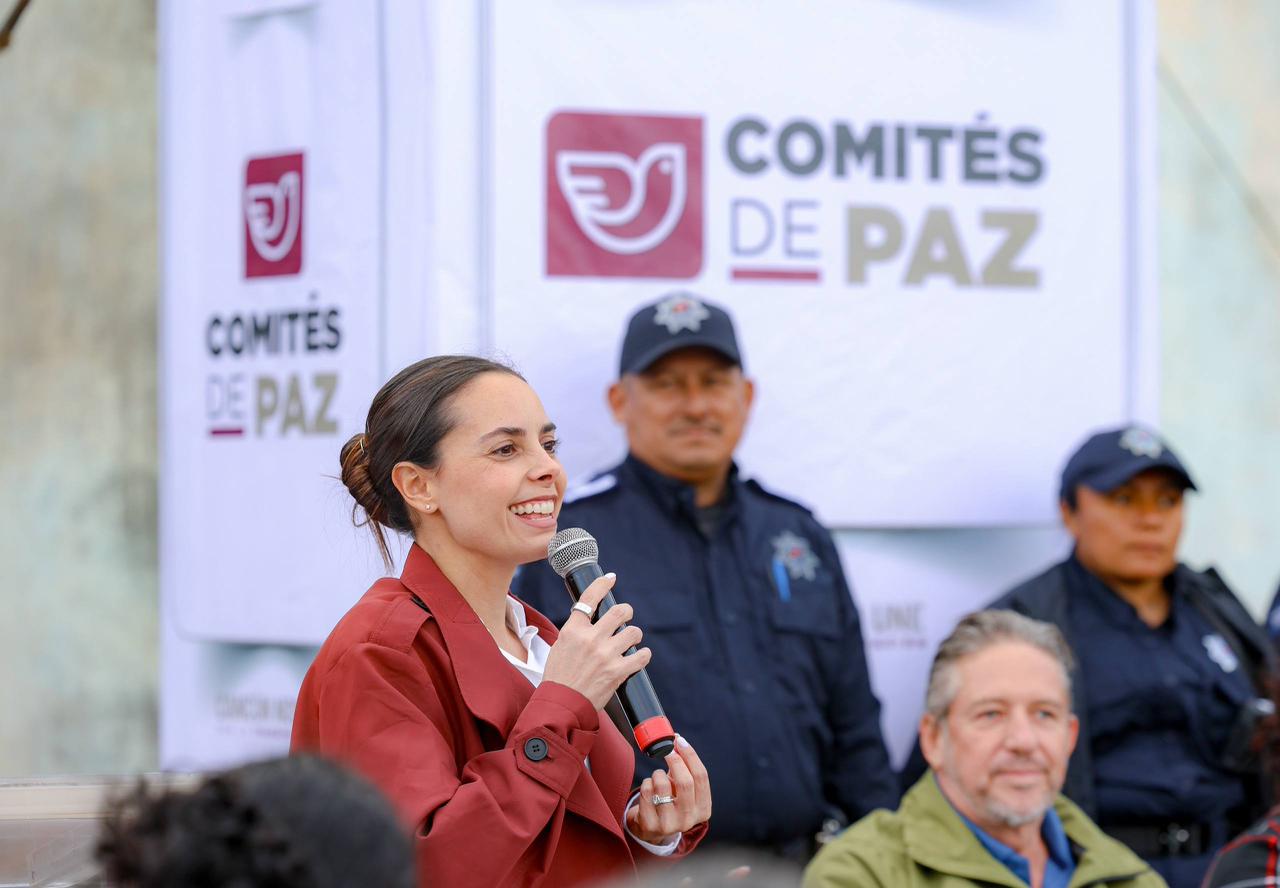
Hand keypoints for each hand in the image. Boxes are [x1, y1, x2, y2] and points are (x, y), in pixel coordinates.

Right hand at [542, 573, 650, 709]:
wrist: (562, 704)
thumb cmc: (559, 677)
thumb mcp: (560, 646)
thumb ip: (576, 631)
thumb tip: (590, 619)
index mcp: (573, 630)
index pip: (589, 598)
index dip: (602, 585)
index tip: (611, 578)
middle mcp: (591, 639)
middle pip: (620, 611)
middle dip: (627, 612)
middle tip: (626, 617)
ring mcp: (606, 655)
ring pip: (634, 632)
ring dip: (634, 636)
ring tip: (630, 642)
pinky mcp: (618, 672)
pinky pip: (641, 656)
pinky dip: (642, 655)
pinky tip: (639, 656)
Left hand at [626, 735, 711, 845]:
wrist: (651, 827)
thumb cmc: (670, 800)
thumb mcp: (683, 788)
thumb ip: (684, 766)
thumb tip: (678, 739)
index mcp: (703, 809)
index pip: (701, 777)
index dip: (690, 755)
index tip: (680, 741)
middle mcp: (689, 820)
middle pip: (685, 782)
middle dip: (675, 761)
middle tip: (667, 750)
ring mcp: (669, 825)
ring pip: (662, 785)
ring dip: (657, 774)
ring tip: (657, 778)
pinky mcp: (650, 825)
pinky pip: (646, 792)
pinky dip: (646, 784)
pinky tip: (649, 790)